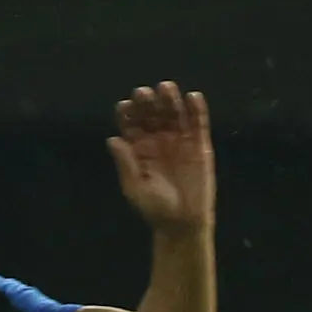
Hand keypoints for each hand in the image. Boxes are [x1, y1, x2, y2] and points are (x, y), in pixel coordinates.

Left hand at [108, 81, 214, 232]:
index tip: (125, 107)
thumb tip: (112, 139)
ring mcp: (180, 139)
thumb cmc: (156, 208)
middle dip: (147, 102)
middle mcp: (158, 139)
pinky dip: (197, 110)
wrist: (183, 223)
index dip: (128, 113)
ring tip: (166, 88)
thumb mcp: (135, 188)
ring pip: (174, 113)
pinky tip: (193, 97)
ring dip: (170, 99)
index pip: (131, 124)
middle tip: (143, 94)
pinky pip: (199, 123)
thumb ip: (125, 163)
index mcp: (139, 147)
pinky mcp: (200, 145)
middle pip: (152, 114)